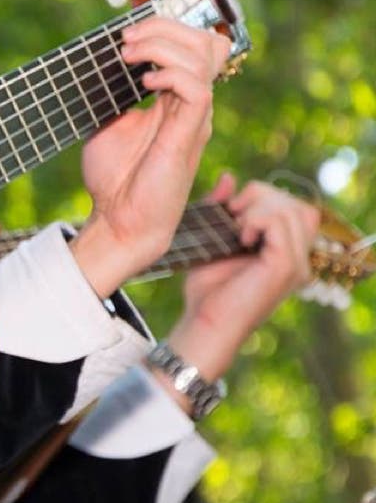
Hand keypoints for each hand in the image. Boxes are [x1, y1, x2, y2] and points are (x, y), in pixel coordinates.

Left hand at [69, 18, 230, 296]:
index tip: (126, 33)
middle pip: (207, 43)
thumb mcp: (108, 126)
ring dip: (162, 46)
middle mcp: (192, 106)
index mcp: (177, 101)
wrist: (119, 223)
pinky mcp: (188, 135)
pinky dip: (170, 75)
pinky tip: (143, 84)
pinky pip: (197, 89)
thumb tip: (103, 65)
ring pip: (204, 58)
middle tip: (126, 40)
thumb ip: (115, 97)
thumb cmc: (115, 181)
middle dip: (164, 28)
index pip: (195, 46)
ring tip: (129, 56)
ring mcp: (194, 119)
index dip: (166, 28)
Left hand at [166, 176, 319, 385]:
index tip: (232, 209)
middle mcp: (298, 258)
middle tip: (232, 214)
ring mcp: (296, 263)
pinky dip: (256, 219)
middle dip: (260, 196)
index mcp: (285, 252)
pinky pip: (280, 222)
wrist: (203, 324)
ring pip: (290, 208)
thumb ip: (223, 208)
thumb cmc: (206, 290)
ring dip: (257, 208)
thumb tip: (229, 178)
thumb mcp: (213, 239)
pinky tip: (239, 236)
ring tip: (235, 228)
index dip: (264, 197)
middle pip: (296, 203)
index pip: (295, 207)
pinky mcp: (285, 267)